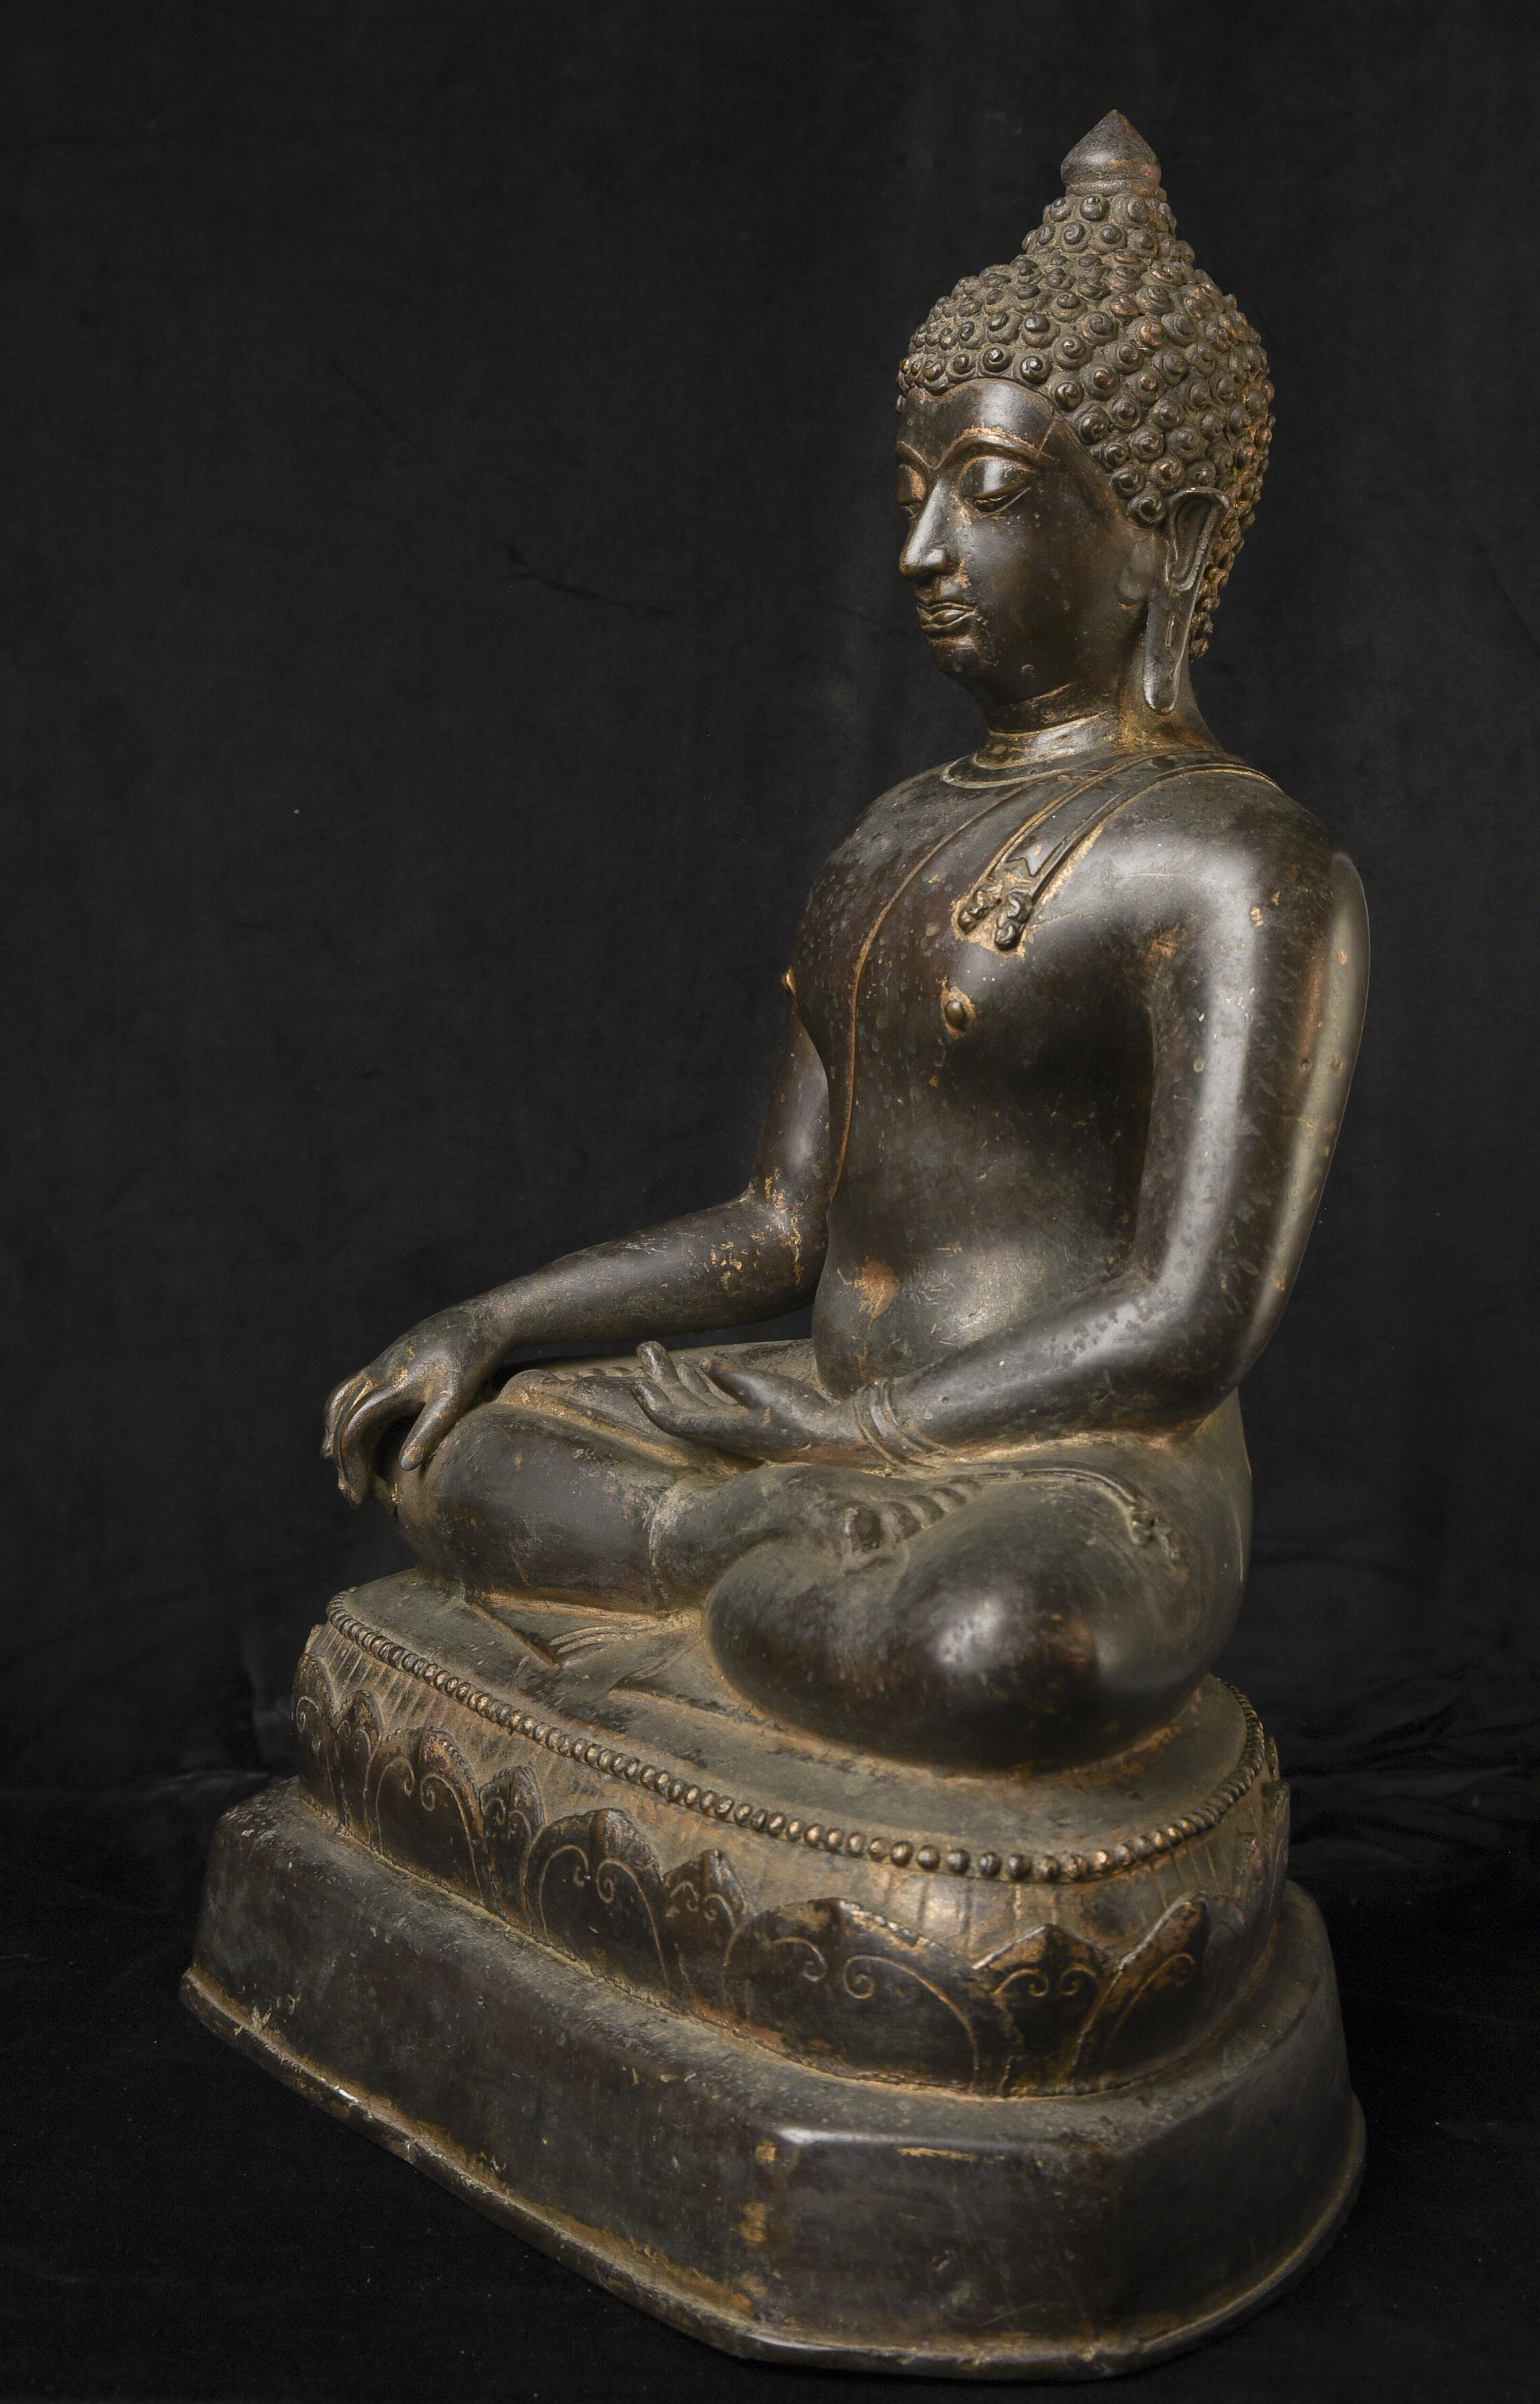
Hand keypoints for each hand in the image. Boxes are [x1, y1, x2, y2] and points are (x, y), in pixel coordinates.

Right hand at [322, 1304, 507, 1503]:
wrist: (482, 1319)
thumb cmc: (473, 1359)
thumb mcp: (456, 1397)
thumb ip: (430, 1430)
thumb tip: (403, 1467)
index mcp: (389, 1385)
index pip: (355, 1431)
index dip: (353, 1467)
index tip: (360, 1498)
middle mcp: (375, 1374)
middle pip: (342, 1422)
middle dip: (344, 1463)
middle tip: (354, 1498)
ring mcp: (378, 1366)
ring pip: (340, 1406)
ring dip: (337, 1441)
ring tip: (344, 1475)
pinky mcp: (386, 1363)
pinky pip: (350, 1392)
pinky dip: (341, 1416)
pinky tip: (347, 1436)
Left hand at [628, 1343, 865, 1463]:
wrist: (835, 1437)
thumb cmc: (801, 1414)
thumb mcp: (764, 1389)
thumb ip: (731, 1377)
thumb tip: (706, 1366)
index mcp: (720, 1428)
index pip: (672, 1418)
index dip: (651, 1401)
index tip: (634, 1380)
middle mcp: (723, 1431)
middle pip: (680, 1405)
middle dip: (660, 1377)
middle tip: (646, 1349)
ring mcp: (736, 1428)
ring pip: (696, 1403)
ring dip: (677, 1379)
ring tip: (661, 1354)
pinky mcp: (750, 1423)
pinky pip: (714, 1403)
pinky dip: (701, 1385)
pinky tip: (699, 1369)